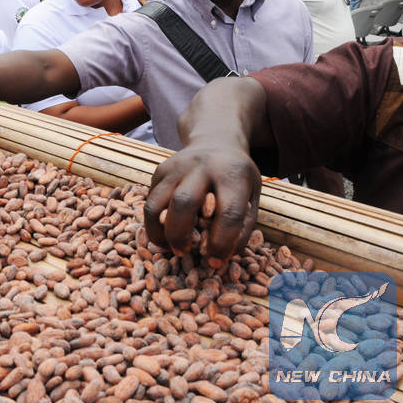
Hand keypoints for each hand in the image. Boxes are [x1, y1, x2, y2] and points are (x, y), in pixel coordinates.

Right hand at [143, 143, 260, 265]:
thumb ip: (242, 226)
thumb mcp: (252, 195)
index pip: (228, 213)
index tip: (216, 261)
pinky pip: (150, 201)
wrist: (217, 141)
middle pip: (183, 204)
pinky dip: (153, 222)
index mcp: (232, 174)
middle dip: (180, 235)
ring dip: (158, 231)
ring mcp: (176, 166)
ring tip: (167, 246)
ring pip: (156, 203)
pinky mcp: (160, 170)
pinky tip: (164, 232)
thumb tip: (221, 257)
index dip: (222, 243)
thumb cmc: (237, 177)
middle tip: (183, 253)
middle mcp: (201, 166)